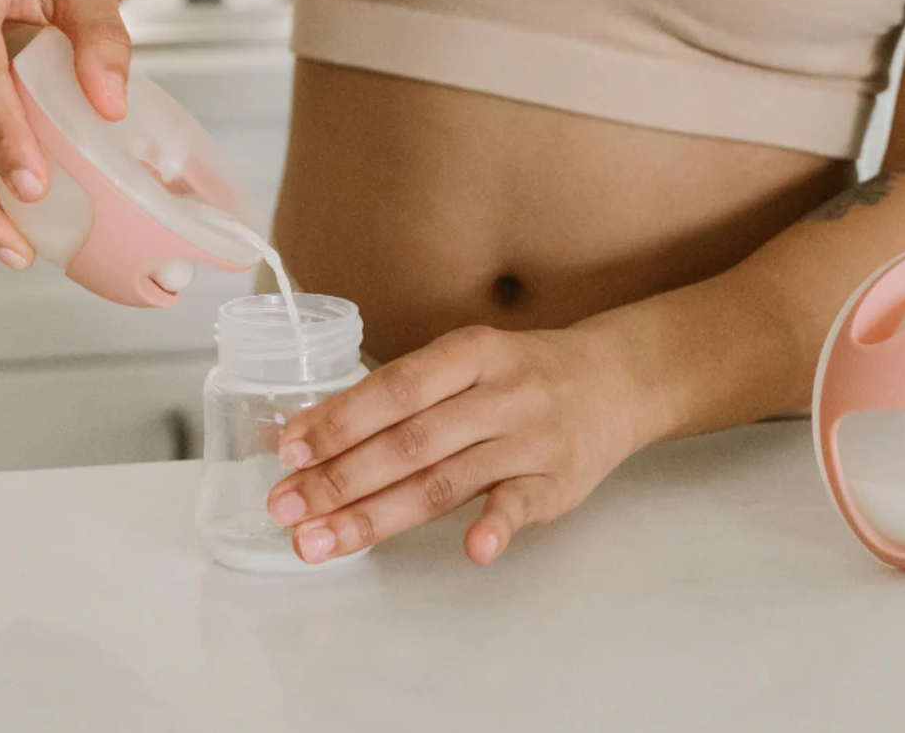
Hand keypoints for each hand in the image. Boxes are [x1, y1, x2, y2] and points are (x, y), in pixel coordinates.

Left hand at [267, 325, 651, 564]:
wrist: (618, 380)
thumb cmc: (522, 375)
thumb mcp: (466, 364)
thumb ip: (400, 398)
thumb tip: (306, 434)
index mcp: (470, 353)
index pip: (395, 388)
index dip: (339, 421)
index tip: (287, 452)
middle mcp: (500, 393)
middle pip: (410, 441)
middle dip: (340, 479)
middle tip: (286, 508)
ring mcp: (531, 439)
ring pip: (446, 480)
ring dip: (378, 516)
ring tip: (321, 541)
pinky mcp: (558, 481)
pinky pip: (522, 504)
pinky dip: (497, 525)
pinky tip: (471, 550)